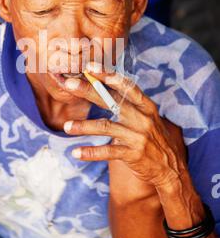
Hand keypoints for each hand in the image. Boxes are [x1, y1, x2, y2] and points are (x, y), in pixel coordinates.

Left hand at [63, 62, 186, 190]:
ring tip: (66, 126)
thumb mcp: (147, 119)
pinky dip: (91, 152)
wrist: (172, 171)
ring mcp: (138, 137)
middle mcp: (143, 119)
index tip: (90, 67)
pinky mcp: (133, 155)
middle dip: (89, 91)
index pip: (127, 86)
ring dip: (83, 126)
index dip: (108, 75)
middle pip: (112, 101)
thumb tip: (103, 88)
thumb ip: (129, 106)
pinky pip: (108, 152)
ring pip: (106, 127)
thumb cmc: (154, 140)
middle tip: (69, 84)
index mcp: (146, 107)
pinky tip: (76, 152)